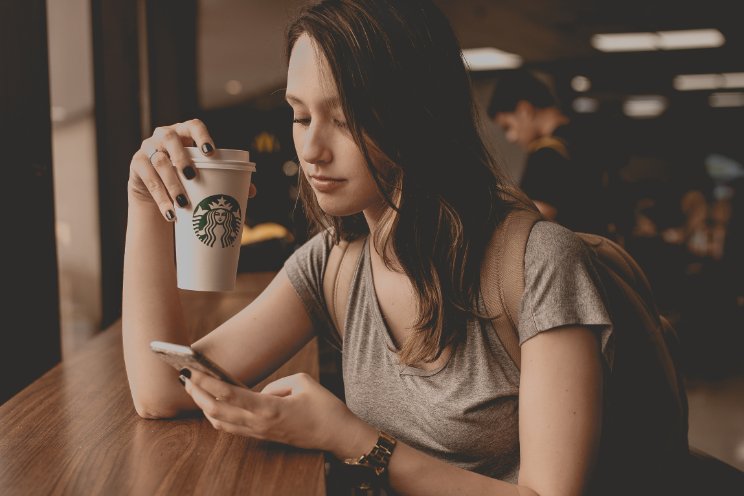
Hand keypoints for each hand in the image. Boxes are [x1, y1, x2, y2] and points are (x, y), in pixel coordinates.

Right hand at [128, 119, 255, 220]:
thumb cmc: (186, 178)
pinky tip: (170, 213)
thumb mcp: (203, 175)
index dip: (201, 136)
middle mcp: (164, 135)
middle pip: (170, 139)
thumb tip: (252, 191)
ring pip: (159, 162)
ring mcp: (148, 148)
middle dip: (182, 158)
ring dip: (172, 184)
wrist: (156, 190)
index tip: (211, 152)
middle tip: (193, 177)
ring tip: (184, 204)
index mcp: (185, 133)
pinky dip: (160, 198)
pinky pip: (148, 179)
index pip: (193, 125)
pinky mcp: (137, 164)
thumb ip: (225, 179)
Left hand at [182, 370, 374, 458]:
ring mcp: (260, 433)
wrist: (338, 436)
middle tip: (185, 375)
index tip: (191, 370)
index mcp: (269, 409)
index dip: (206, 382)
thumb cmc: (324, 407)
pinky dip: (216, 415)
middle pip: (216, 412)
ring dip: (204, 406)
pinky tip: (211, 403)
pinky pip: (232, 427)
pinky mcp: (263, 436)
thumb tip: (259, 392)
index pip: (228, 396)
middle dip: (197, 394)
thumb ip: (276, 384)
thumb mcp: (302, 382)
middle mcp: (259, 424)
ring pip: (220, 423)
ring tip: (194, 387)